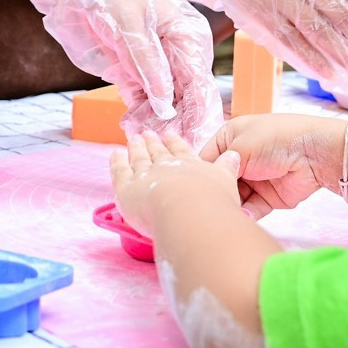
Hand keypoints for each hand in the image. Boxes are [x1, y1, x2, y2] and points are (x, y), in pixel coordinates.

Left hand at [15, 0, 221, 146]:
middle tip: (167, 146)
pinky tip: (132, 125)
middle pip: (185, 94)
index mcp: (188, 34)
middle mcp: (177, 50)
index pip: (200, 81)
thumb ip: (149, 63)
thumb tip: (167, 101)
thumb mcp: (131, 24)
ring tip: (145, 139)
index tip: (195, 138)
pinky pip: (141, 95)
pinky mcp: (134, 67)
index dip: (198, 111)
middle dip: (178, 121)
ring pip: (164, 99)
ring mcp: (155, 60)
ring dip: (157, 120)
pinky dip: (138, 111)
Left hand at [110, 130, 242, 236]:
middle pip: (157, 152)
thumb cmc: (212, 203)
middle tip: (147, 134)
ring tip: (133, 140)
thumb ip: (228, 168)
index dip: (174, 143)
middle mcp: (166, 166)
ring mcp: (145, 175)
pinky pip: (120, 172)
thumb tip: (232, 155)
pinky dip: (117, 162)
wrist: (190, 213)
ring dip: (136, 148)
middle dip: (153, 143)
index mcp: (190, 165)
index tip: (170, 135)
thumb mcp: (227, 182)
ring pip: (139, 158)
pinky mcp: (127, 188)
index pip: (181, 151)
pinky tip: (115, 155)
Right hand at [201, 114, 345, 216]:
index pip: (207, 159)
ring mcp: (254, 179)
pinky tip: (242, 218)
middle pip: (220, 181)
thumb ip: (219, 165)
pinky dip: (246, 214)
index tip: (191, 189)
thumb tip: (206, 183)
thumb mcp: (240, 145)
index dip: (199, 173)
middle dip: (216, 193)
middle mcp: (240, 159)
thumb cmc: (274, 140)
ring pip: (234, 197)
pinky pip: (250, 209)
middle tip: (209, 206)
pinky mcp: (267, 198)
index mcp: (230, 139)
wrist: (314, 153)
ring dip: (231, 206)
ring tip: (225, 214)